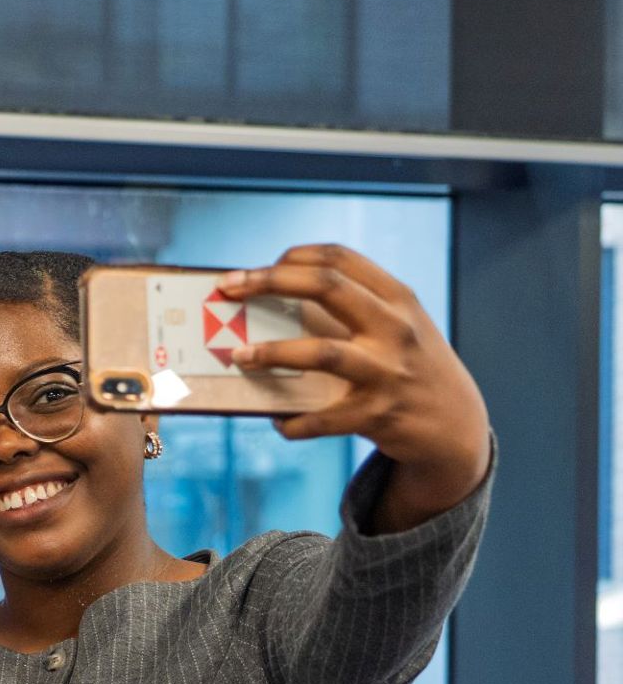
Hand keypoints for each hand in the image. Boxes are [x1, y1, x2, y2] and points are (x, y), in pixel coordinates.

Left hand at [218, 244, 490, 532]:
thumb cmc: (409, 366)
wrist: (455, 424)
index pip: (338, 259)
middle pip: (326, 286)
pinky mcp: (378, 415)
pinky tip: (278, 422)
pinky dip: (293, 423)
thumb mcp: (397, 326)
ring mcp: (388, 371)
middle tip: (228, 289)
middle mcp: (395, 327)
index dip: (289, 258)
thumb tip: (275, 296)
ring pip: (322, 352)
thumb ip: (354, 308)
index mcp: (397, 297)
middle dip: (269, 282)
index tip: (251, 270)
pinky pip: (322, 419)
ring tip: (239, 357)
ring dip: (273, 354)